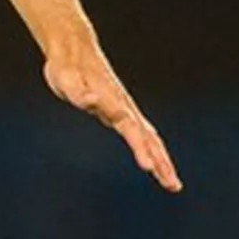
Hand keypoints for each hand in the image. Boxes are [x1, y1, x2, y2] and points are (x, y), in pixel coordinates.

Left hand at [44, 35, 181, 192]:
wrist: (74, 51)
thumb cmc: (66, 68)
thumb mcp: (65, 80)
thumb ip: (77, 92)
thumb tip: (90, 101)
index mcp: (112, 102)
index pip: (130, 129)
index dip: (140, 148)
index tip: (148, 167)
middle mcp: (124, 107)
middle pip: (148, 138)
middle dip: (161, 163)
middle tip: (173, 186)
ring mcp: (126, 110)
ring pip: (150, 139)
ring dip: (162, 161)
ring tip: (173, 185)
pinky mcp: (123, 113)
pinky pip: (144, 136)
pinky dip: (154, 152)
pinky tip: (159, 167)